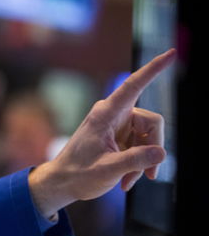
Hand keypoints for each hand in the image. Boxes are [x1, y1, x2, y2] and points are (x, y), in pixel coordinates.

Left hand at [28, 49, 174, 218]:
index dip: (153, 69)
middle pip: (152, 123)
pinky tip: (126, 181)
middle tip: (148, 174)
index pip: (134, 86)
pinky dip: (137, 164)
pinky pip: (142, 146)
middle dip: (153, 149)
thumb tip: (161, 153)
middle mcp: (114, 114)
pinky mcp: (121, 137)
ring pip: (149, 137)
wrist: (63, 183)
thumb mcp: (107, 170)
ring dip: (143, 161)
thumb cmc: (78, 174)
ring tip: (128, 181)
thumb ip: (134, 161)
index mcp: (106, 114)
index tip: (171, 53)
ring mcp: (118, 125)